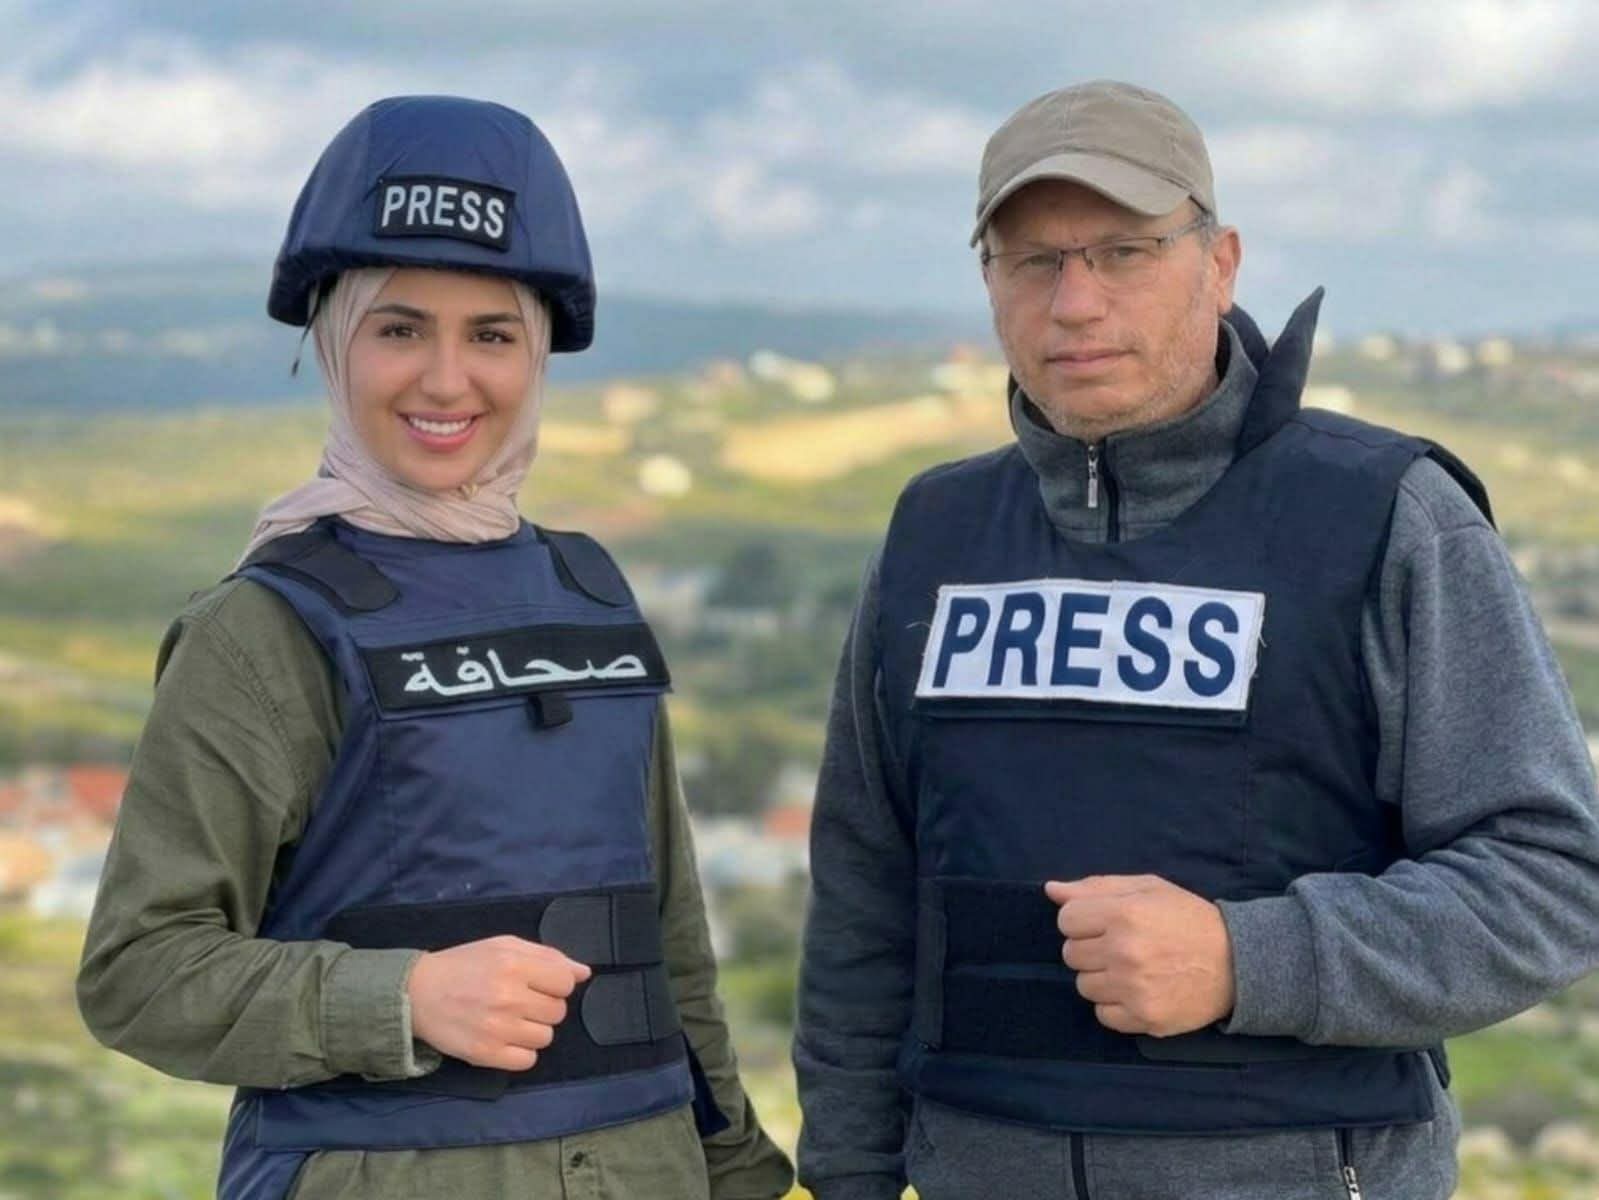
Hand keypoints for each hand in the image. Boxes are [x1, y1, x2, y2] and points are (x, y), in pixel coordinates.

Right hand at [406, 935, 591, 1070]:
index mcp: (514, 965)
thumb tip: (584, 973)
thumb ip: (547, 956)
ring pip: (545, 1037)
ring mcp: (498, 1028)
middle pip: (558, 1012)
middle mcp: (509, 997)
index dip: (556, 984)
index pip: (566, 983)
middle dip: (543, 1006)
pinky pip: (528, 1060)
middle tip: (520, 1001)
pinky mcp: (486, 1054)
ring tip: (510, 1020)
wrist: (417, 994)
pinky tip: (505, 1038)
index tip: (538, 984)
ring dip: (533, 1030)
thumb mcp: (504, 946)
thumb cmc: (464, 965)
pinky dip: (521, 1052)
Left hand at [1043, 874, 1234, 1037]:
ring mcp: (1133, 989)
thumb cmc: (1187, 918)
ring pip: (1084, 986)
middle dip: (1091, 948)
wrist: (1236, 962)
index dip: (1082, 920)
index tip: (1104, 922)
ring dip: (1102, 978)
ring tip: (1131, 969)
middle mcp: (1124, 952)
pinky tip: (1137, 991)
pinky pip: (1103, 1015)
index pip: (1066, 920)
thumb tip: (1050, 890)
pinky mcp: (1144, 1018)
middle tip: (1121, 946)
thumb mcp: (1147, 888)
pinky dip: (1115, 1005)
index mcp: (1124, 913)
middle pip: (1071, 954)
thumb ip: (1096, 887)